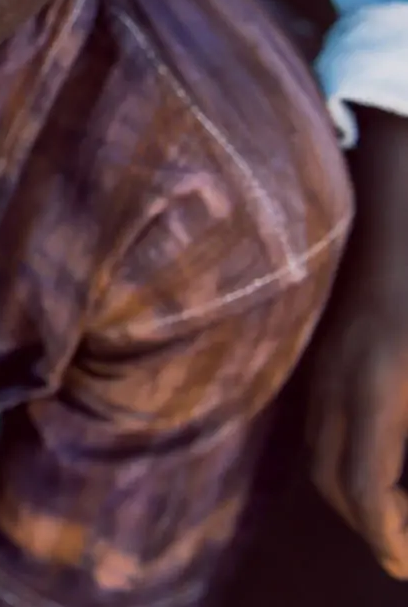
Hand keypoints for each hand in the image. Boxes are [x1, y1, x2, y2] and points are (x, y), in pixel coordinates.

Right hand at [309, 110, 407, 576]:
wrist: (400, 171)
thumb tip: (403, 476)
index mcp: (386, 380)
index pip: (367, 490)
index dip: (390, 540)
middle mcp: (343, 374)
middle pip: (334, 479)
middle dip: (369, 525)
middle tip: (404, 549)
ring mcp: (326, 351)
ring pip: (321, 446)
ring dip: (354, 488)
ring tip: (395, 507)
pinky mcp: (325, 333)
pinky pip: (321, 411)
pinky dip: (346, 446)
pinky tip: (380, 444)